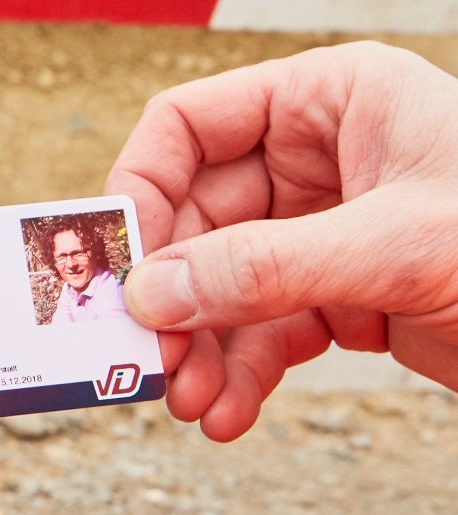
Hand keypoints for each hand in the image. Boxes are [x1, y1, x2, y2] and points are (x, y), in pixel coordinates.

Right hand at [106, 40, 457, 440]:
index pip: (189, 126)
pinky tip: (232, 413)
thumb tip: (152, 294)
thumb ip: (267, 268)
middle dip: (174, 297)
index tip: (115, 266)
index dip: (140, 192)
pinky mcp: (352, 294)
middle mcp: (323, 157)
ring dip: (201, 349)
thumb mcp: (398, 249)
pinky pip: (267, 329)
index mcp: (332, 101)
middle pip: (198, 220)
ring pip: (226, 285)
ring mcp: (334, 229)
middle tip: (149, 360)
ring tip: (192, 403)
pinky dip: (243, 374)